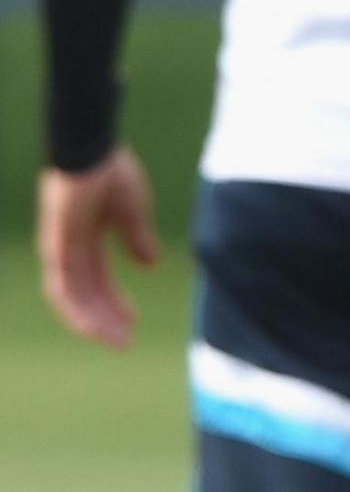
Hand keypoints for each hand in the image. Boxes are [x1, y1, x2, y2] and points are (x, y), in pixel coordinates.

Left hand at [38, 146, 162, 347]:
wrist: (93, 149)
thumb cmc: (113, 172)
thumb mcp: (134, 211)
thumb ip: (139, 239)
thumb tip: (150, 265)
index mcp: (86, 239)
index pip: (98, 280)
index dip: (116, 302)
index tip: (134, 322)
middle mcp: (67, 248)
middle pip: (85, 293)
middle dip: (106, 318)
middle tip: (124, 342)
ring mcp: (59, 248)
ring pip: (72, 297)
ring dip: (92, 321)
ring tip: (114, 339)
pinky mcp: (56, 245)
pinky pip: (62, 287)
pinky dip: (76, 308)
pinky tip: (92, 325)